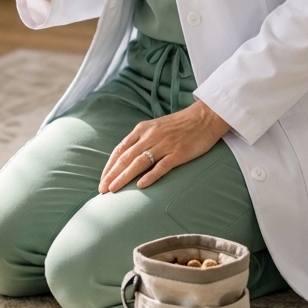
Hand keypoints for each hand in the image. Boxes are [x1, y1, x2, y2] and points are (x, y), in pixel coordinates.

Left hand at [98, 100, 228, 192]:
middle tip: (102, 190)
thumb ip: (141, 140)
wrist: (205, 116)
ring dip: (124, 177)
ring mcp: (164, 144)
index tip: (102, 180)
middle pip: (126, 158)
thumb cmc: (180, 124)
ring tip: (114, 190)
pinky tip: (140, 186)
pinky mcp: (179, 153)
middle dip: (112, 175)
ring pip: (139, 162)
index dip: (109, 166)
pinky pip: (161, 166)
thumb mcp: (155, 127)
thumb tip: (127, 157)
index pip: (120, 150)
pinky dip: (150, 176)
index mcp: (142, 129)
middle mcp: (150, 136)